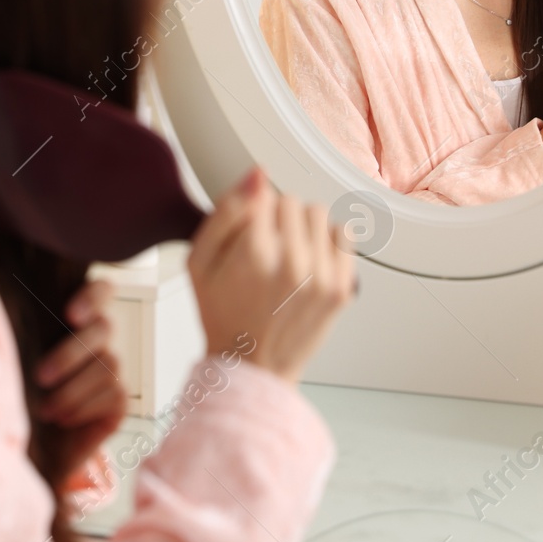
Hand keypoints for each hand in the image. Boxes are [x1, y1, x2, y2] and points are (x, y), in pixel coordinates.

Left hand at [33, 279, 125, 491]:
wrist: (36, 449)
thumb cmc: (22, 396)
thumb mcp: (18, 365)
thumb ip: (24, 338)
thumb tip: (8, 316)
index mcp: (75, 322)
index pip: (102, 291)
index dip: (93, 296)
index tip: (70, 315)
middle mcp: (99, 342)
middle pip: (103, 328)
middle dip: (70, 354)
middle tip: (40, 376)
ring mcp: (113, 370)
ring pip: (107, 364)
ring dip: (72, 389)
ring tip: (44, 409)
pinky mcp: (121, 399)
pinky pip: (114, 392)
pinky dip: (84, 406)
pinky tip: (63, 419)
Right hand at [188, 168, 354, 384]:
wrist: (252, 365)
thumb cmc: (222, 316)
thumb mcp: (199, 262)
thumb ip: (226, 212)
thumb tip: (256, 176)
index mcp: (254, 253)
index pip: (264, 194)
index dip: (252, 211)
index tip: (248, 233)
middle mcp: (292, 263)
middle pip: (292, 201)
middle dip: (277, 217)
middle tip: (265, 247)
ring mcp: (321, 276)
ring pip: (318, 213)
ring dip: (302, 226)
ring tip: (287, 253)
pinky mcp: (341, 287)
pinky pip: (343, 235)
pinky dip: (326, 242)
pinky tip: (308, 262)